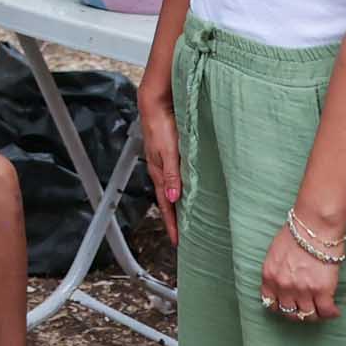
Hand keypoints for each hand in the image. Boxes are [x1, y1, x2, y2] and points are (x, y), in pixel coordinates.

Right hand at [138, 98, 180, 250]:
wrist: (155, 104)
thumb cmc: (161, 125)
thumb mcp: (168, 152)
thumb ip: (172, 174)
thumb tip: (174, 197)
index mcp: (159, 173)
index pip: (166, 204)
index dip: (171, 223)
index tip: (178, 240)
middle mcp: (161, 169)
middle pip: (168, 200)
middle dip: (174, 218)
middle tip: (183, 234)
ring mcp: (165, 162)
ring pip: (172, 188)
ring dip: (178, 203)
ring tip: (187, 215)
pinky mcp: (171, 153)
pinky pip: (176, 176)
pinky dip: (181, 187)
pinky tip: (190, 187)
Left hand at [259, 218, 341, 323]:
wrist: (315, 225)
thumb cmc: (296, 232)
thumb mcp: (275, 252)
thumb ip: (276, 270)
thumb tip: (284, 280)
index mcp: (269, 276)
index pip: (270, 303)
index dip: (280, 307)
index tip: (289, 305)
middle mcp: (284, 286)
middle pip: (289, 313)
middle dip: (298, 313)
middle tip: (306, 309)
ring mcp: (303, 290)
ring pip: (308, 315)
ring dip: (315, 315)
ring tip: (321, 310)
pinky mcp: (322, 290)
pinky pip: (326, 311)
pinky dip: (331, 313)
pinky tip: (334, 311)